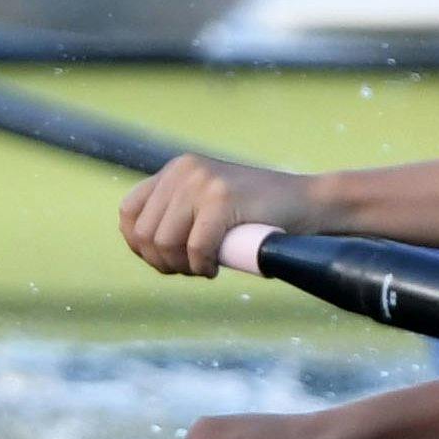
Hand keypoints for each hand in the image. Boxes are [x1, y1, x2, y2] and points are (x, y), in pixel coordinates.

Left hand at [117, 150, 323, 276]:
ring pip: (164, 242)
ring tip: (203, 268)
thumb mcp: (209, 202)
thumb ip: (180, 213)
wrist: (310, 202)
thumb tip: (143, 245)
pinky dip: (202, 266)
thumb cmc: (261, 213)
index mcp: (177, 168)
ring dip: (181, 267)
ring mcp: (202, 182)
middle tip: (190, 269)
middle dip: (161, 261)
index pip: (129, 211)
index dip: (138, 244)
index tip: (163, 259)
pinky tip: (215, 268)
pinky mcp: (221, 199)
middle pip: (144, 232)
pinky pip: (195, 248)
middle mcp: (184, 170)